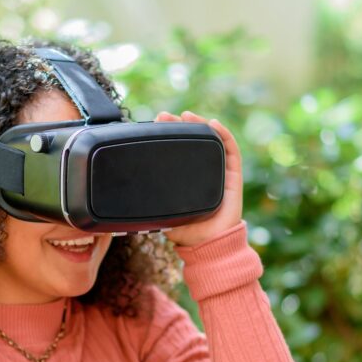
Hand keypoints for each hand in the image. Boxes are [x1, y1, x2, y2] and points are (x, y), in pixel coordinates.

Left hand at [154, 110, 243, 246]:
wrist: (209, 246)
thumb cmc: (188, 234)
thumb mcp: (162, 215)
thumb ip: (150, 205)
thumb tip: (127, 198)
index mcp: (187, 178)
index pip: (178, 150)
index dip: (168, 135)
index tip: (155, 124)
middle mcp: (203, 172)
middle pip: (194, 140)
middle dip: (180, 125)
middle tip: (165, 117)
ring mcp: (219, 172)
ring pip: (212, 140)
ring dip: (201, 124)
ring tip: (187, 115)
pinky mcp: (233, 177)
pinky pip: (231, 151)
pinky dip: (224, 135)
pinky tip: (214, 124)